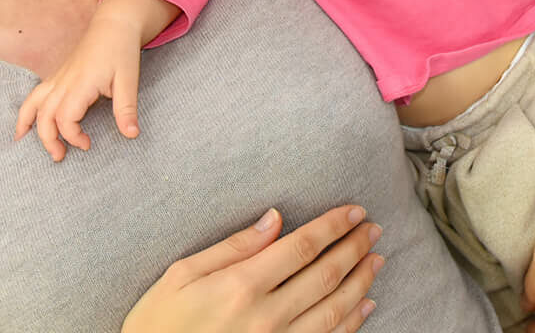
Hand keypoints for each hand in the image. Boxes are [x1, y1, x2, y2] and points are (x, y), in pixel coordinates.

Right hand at [15, 5, 146, 158]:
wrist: (113, 25)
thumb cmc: (121, 51)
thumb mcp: (129, 80)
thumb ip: (126, 109)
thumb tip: (131, 135)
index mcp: (80, 83)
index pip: (65, 117)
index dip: (73, 136)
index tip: (88, 144)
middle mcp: (64, 81)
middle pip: (44, 114)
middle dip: (47, 138)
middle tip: (59, 157)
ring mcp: (58, 77)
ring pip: (33, 101)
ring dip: (27, 122)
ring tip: (21, 141)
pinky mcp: (58, 75)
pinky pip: (36, 93)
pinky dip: (28, 108)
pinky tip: (26, 121)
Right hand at [122, 205, 382, 332]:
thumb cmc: (159, 321)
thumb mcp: (182, 274)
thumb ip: (232, 247)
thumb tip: (273, 219)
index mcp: (240, 286)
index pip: (300, 248)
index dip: (331, 228)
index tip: (353, 212)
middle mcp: (266, 316)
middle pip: (324, 276)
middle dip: (353, 249)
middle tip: (373, 229)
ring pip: (335, 310)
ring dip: (360, 282)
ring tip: (376, 260)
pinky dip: (353, 321)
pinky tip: (364, 304)